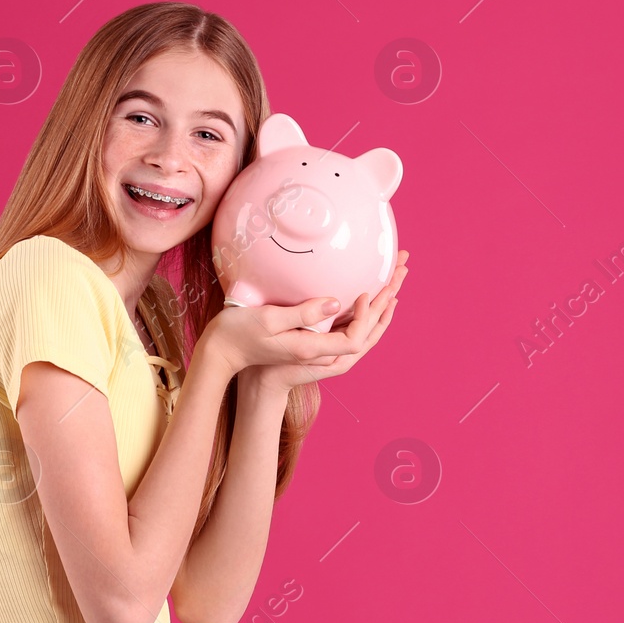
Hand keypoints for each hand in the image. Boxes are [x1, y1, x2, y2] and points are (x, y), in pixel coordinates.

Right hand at [235, 250, 408, 394]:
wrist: (221, 354)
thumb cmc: (238, 334)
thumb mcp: (269, 320)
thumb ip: (304, 313)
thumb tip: (337, 302)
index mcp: (310, 348)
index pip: (356, 339)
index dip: (367, 316)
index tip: (364, 291)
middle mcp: (317, 350)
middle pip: (365, 332)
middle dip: (386, 300)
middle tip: (402, 268)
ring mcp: (313, 346)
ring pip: (358, 329)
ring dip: (379, 304)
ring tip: (394, 280)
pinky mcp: (307, 338)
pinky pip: (344, 326)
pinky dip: (360, 311)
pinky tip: (362, 296)